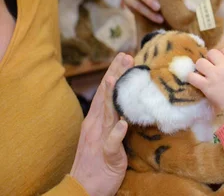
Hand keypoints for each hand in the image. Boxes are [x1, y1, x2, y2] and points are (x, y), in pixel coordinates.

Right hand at [69, 53, 133, 195]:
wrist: (82, 190)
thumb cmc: (97, 165)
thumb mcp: (106, 138)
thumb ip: (113, 122)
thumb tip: (126, 107)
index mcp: (96, 122)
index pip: (106, 93)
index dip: (115, 74)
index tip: (124, 57)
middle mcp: (95, 127)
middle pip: (106, 96)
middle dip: (115, 75)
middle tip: (126, 55)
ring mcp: (99, 141)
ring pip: (107, 114)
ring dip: (112, 96)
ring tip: (118, 78)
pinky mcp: (107, 156)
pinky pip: (112, 144)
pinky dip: (117, 133)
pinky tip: (123, 123)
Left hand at [188, 47, 223, 118]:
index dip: (223, 54)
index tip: (221, 61)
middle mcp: (223, 66)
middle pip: (212, 53)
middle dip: (210, 58)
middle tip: (211, 66)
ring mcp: (213, 75)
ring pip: (200, 62)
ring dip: (200, 66)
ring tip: (202, 72)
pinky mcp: (206, 85)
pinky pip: (192, 76)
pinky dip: (192, 77)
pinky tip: (195, 80)